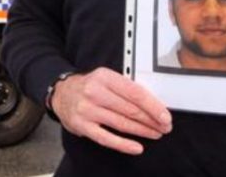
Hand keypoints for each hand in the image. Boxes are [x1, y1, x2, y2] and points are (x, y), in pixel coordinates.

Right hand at [50, 67, 171, 154]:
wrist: (61, 93)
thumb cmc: (89, 86)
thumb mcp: (107, 78)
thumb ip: (126, 87)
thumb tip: (152, 103)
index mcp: (105, 77)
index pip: (135, 93)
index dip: (153, 106)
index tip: (164, 115)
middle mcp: (95, 93)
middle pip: (130, 109)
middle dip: (151, 120)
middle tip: (164, 126)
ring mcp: (87, 110)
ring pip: (121, 124)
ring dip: (142, 131)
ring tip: (155, 134)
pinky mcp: (82, 126)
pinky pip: (106, 138)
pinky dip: (123, 144)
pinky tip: (136, 147)